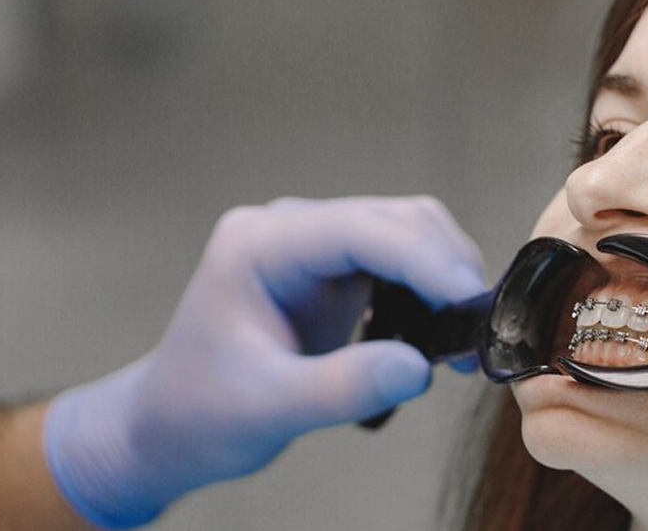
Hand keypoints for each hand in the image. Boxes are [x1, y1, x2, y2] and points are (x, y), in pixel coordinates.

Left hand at [42, 196, 485, 527]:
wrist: (169, 426)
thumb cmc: (200, 413)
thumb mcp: (269, 409)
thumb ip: (342, 387)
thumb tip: (418, 368)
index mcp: (258, 246)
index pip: (357, 230)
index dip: (422, 259)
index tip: (469, 299)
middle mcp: (287, 231)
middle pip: (393, 220)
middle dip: (444, 269)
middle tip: (478, 334)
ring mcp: (311, 247)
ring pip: (406, 233)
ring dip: (444, 278)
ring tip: (461, 343)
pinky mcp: (332, 270)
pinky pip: (399, 261)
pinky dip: (430, 291)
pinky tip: (437, 338)